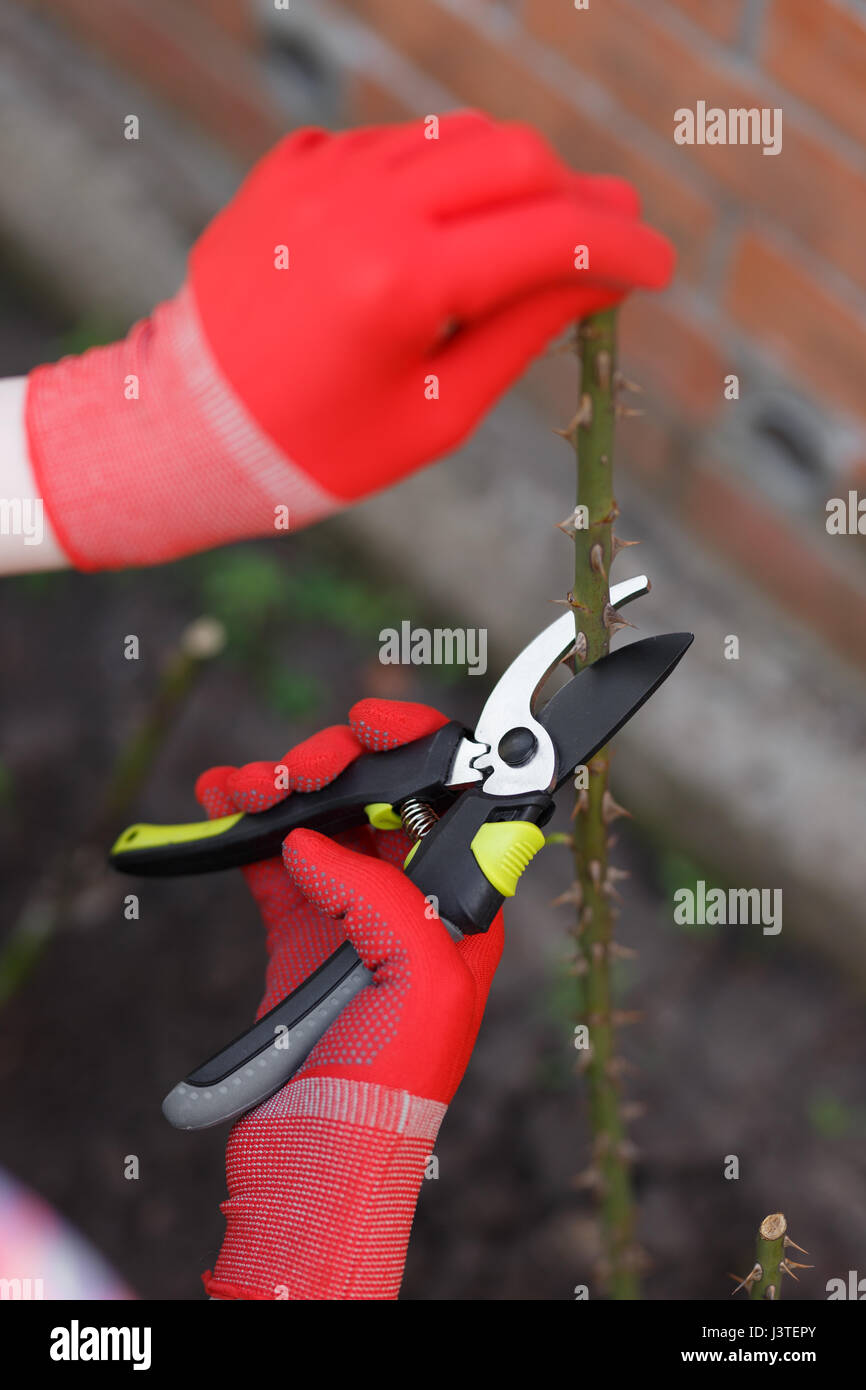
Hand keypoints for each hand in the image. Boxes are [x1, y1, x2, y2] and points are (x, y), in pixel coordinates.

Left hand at [26, 111, 673, 569]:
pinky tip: (447, 232)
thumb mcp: (437, 412)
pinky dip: (441, 180)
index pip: (552, 233)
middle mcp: (363, 203)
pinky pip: (396, 149)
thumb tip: (600, 279)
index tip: (659, 267)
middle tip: (608, 241)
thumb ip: (526, 332)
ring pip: (458, 138)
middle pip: (516, 156)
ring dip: (513, 180)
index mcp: (404, 279)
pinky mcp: (294, 166)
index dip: (622, 246)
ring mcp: (322, 172)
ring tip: (533, 239)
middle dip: (577, 196)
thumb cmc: (317, 450)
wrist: (189, 430)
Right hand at [195, 698, 503, 1299]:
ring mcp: (352, 916)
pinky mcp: (299, 935)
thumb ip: (378, 895)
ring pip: (323, 820)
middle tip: (296, 771)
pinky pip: (272, 860)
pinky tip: (219, 804)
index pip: (457, 801)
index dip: (422, 749)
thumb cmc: (391, 1090)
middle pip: (382, 798)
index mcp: (462, 905)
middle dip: (338, 766)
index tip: (374, 722)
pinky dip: (244, 827)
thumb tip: (314, 842)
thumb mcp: (420, 981)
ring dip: (281, 789)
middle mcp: (412, 902)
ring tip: (245, 788)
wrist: (316, 1168)